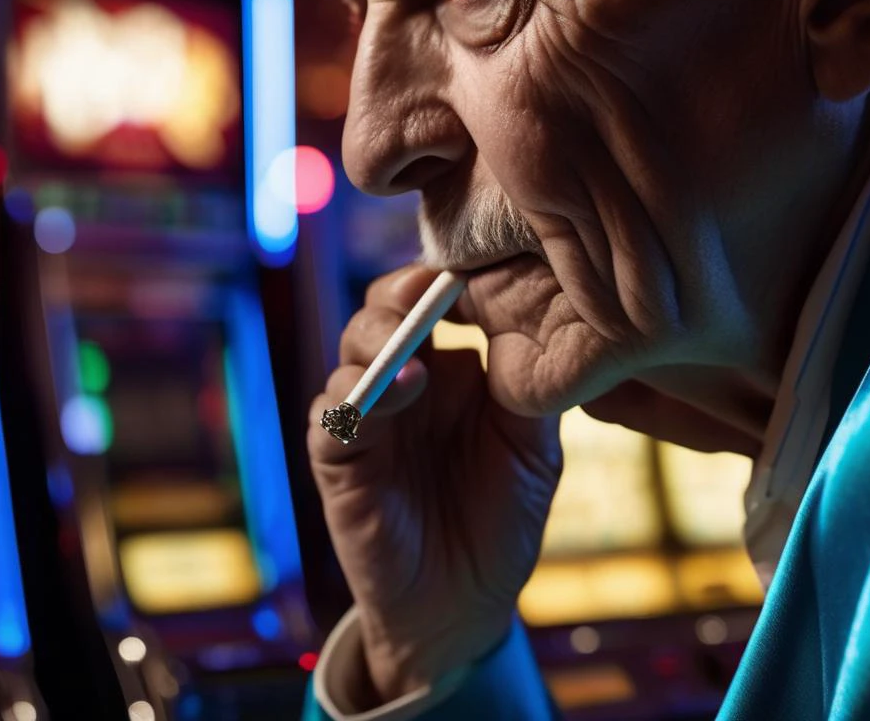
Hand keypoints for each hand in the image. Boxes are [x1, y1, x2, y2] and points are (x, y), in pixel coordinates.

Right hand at [308, 264, 561, 703]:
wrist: (464, 605)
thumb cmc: (500, 518)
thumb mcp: (532, 448)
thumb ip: (529, 389)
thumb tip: (538, 317)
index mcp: (447, 368)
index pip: (432, 302)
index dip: (443, 278)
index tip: (469, 265)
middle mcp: (401, 384)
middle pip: (381, 312)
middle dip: (398, 296)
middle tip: (425, 291)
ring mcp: (367, 421)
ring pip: (351, 356)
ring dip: (377, 344)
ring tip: (415, 355)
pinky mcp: (338, 463)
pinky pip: (331, 420)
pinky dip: (355, 401)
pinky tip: (395, 396)